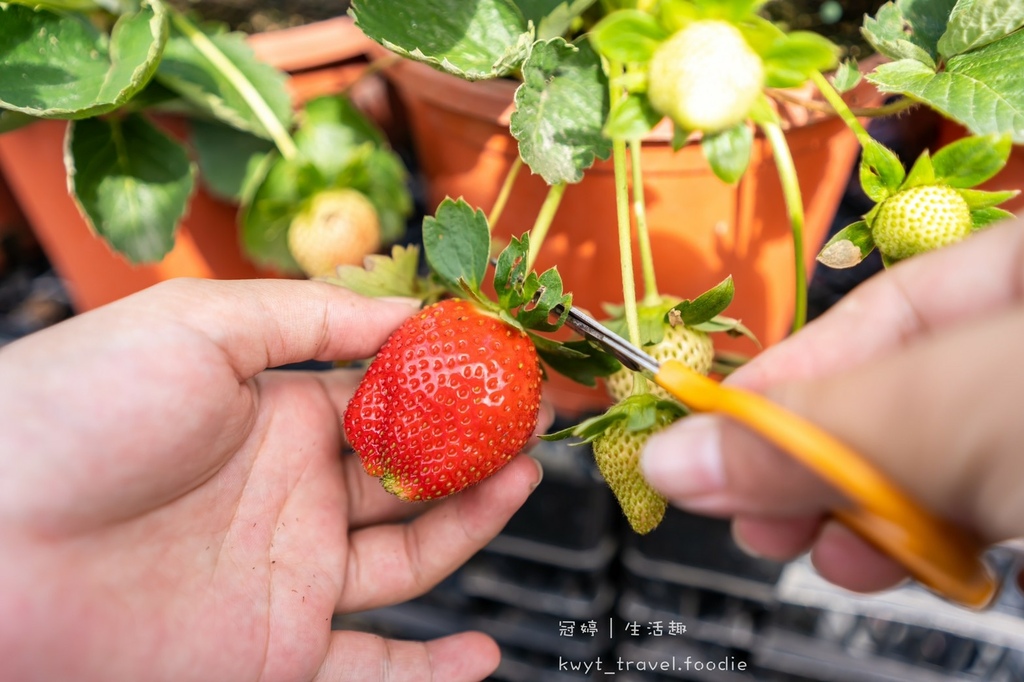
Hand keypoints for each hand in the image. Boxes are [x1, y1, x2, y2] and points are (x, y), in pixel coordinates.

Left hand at [0, 279, 543, 680]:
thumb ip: (309, 316)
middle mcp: (292, 492)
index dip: (450, 376)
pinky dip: (430, 673)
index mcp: (275, 412)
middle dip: (479, 441)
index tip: (508, 357)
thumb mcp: (198, 328)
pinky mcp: (274, 649)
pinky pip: (371, 667)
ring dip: (474, 521)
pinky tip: (482, 654)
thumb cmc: (72, 415)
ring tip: (524, 479)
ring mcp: (289, 572)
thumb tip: (410, 311)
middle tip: (536, 414)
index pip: (386, 391)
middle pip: (411, 469)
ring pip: (410, 554)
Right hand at [642, 219, 1023, 592]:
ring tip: (835, 554)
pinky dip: (929, 541)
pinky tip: (904, 564)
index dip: (785, 376)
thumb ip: (817, 433)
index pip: (877, 306)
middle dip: (818, 462)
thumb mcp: (955, 416)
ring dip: (866, 516)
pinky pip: (976, 504)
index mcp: (1023, 263)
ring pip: (930, 457)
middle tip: (759, 515)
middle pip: (892, 389)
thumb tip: (677, 457)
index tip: (710, 438)